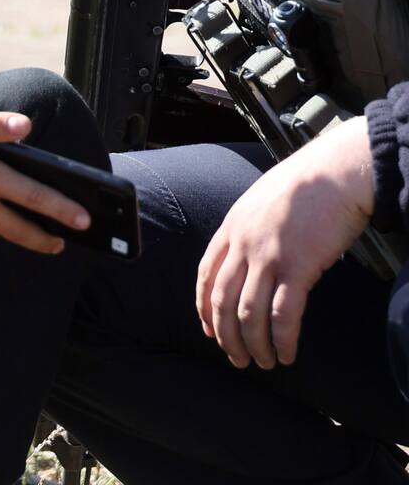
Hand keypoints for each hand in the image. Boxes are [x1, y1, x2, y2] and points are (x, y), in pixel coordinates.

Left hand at [196, 118, 374, 370]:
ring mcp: (268, 256)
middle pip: (222, 300)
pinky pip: (284, 315)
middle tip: (236, 359)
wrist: (333, 174)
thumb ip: (247, 230)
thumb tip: (248, 257)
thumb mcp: (258, 204)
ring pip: (249, 313)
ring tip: (263, 363)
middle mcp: (243, 244)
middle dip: (226, 335)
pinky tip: (288, 354)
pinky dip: (282, 340)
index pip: (206, 274)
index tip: (208, 330)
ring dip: (254, 344)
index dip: (205, 307)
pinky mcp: (298, 268)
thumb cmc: (303, 187)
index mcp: (231, 228)